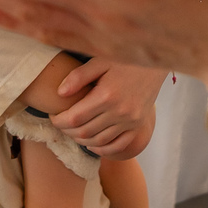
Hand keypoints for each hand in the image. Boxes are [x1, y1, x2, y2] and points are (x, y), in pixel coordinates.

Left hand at [51, 59, 165, 158]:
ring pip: (99, 141)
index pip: (75, 117)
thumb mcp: (100, 61)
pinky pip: (118, 145)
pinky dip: (102, 149)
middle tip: (59, 124)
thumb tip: (59, 93)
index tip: (52, 116)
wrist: (155, 62)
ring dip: (81, 140)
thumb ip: (78, 76)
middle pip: (84, 131)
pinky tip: (91, 144)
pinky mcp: (138, 125)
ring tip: (72, 132)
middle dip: (67, 131)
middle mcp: (119, 111)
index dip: (59, 121)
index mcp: (107, 95)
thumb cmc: (125, 58)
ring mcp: (131, 121)